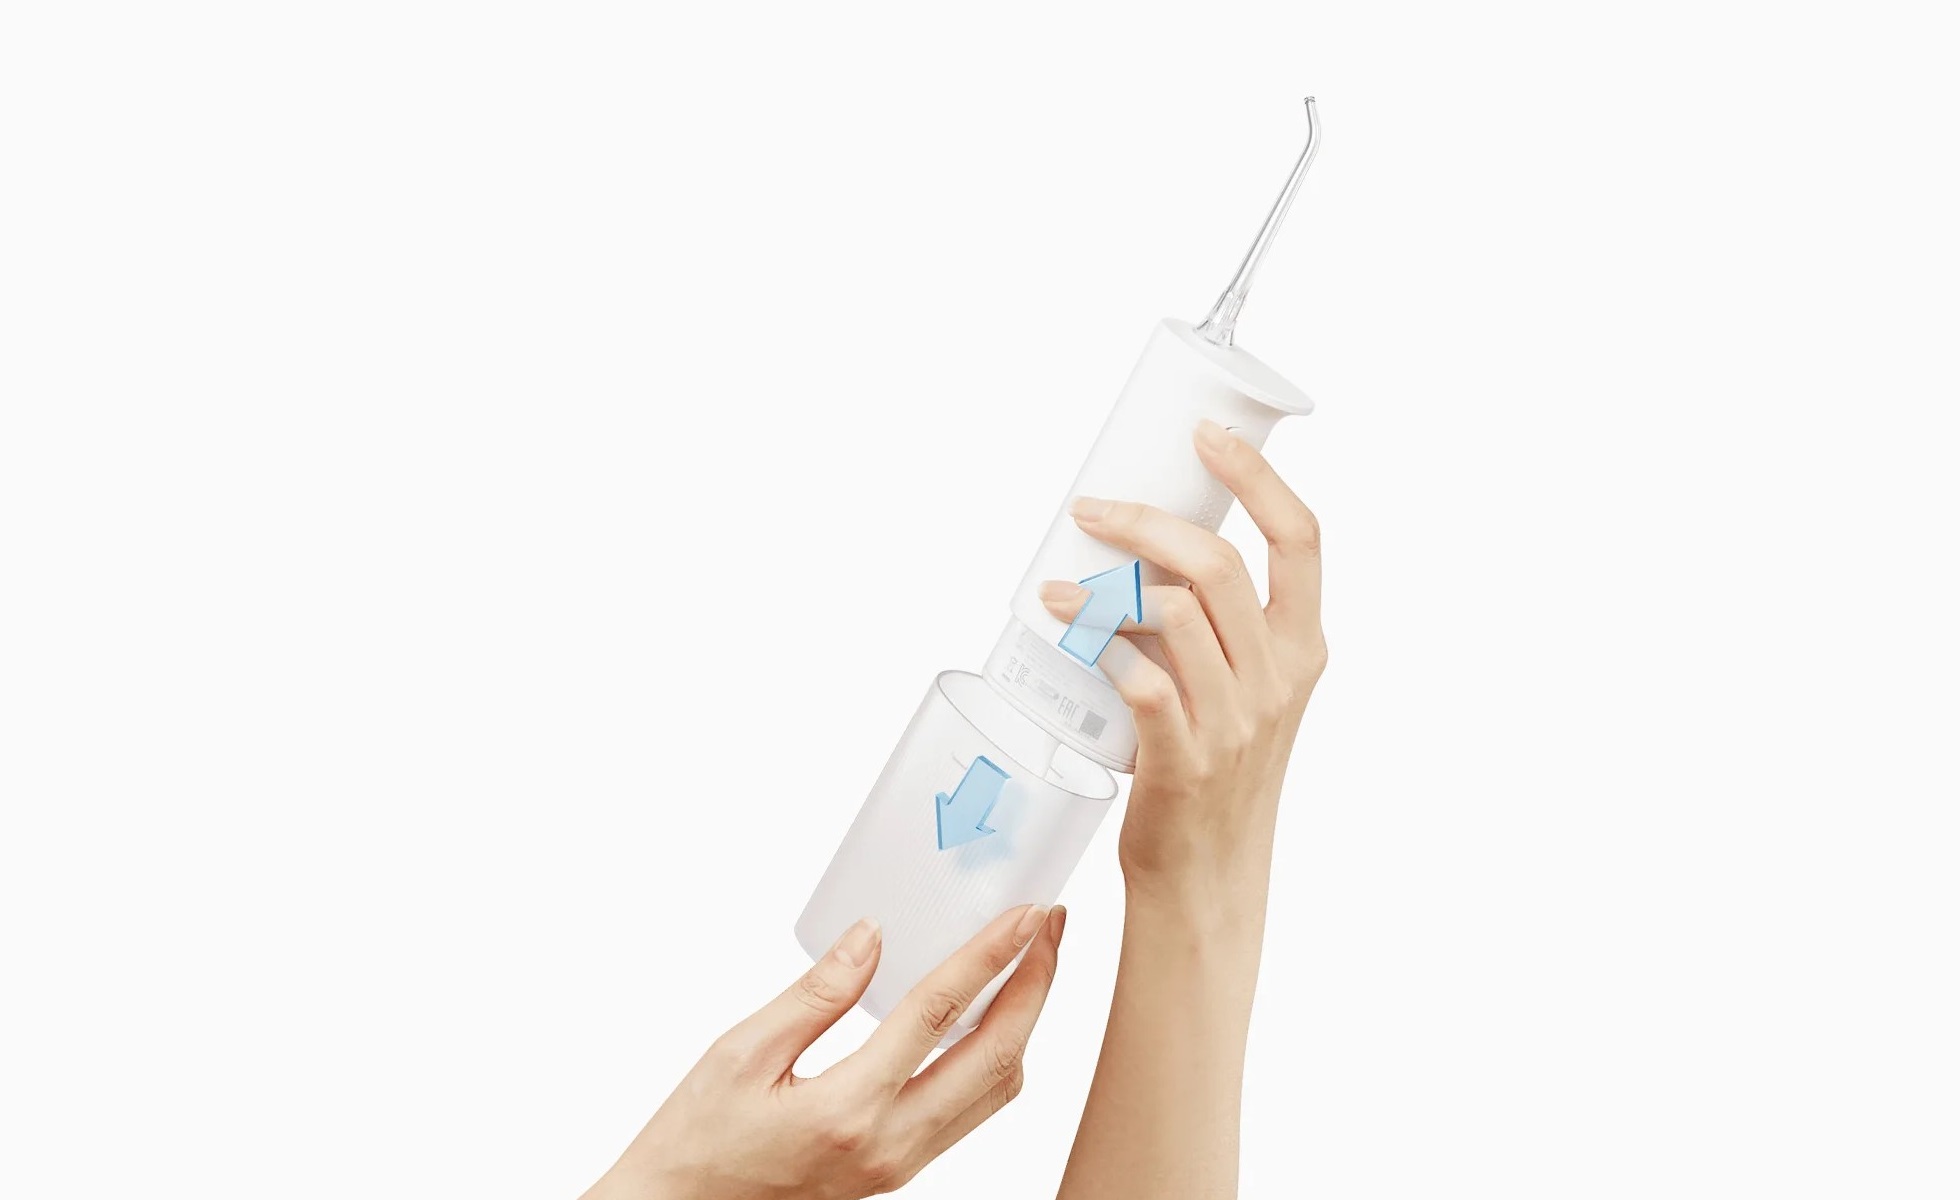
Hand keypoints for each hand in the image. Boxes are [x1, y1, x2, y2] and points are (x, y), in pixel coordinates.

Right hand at [583, 903, 1066, 1199]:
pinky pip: (971, 1110)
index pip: (940, 1016)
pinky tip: (987, 1016)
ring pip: (996, 1091)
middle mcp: (890, 1145)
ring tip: (1030, 962)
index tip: (1027, 913)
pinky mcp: (898, 1169)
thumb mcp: (740, 1053)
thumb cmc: (696, 1141)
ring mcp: (900, 1164)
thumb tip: (872, 936)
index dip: (992, 956)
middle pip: (997, 1058)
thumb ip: (815, 995)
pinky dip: (994, 1056)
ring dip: (1024, 1022)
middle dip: (1036, 985)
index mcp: (847, 1110)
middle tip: (1050, 926)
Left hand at [1038, 419, 1325, 909]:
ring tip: (1061, 584)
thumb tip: (1145, 548)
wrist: (1208, 876)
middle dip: (1148, 523)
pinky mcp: (1184, 760)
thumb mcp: (1250, 693)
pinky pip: (1142, 682)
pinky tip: (1067, 630)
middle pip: (1220, 566)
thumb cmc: (1215, 771)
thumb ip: (1219, 627)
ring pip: (1176, 615)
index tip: (1208, 437)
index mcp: (1301, 649)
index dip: (1257, 478)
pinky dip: (1100, 647)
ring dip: (1106, 587)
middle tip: (1094, 510)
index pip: (1300, 539)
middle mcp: (1278, 679)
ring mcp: (1234, 721)